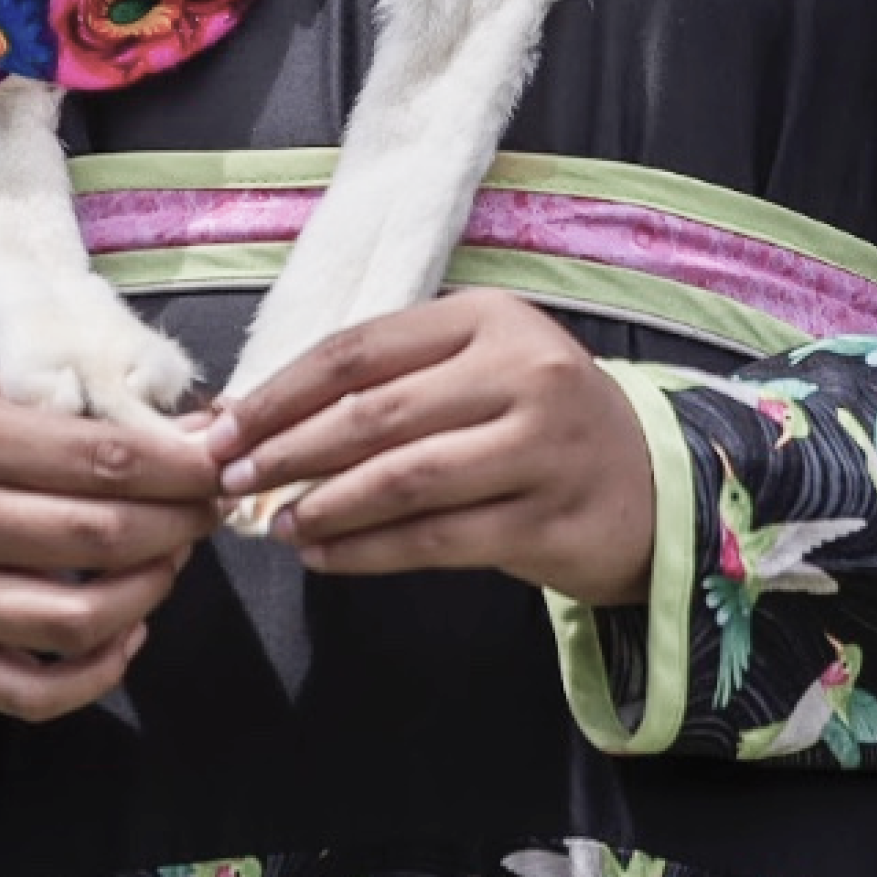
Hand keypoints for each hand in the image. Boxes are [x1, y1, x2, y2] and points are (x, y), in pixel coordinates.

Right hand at [0, 371, 222, 722]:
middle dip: (177, 524)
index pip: (101, 458)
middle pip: (99, 537)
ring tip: (171, 561)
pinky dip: (98, 674)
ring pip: (76, 620)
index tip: (218, 465)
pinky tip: (128, 631)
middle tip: (205, 510)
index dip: (178, 467)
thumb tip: (202, 435)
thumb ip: (90, 415)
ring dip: (150, 592)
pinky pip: (32, 693)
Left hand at [202, 295, 654, 605]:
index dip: (280, 392)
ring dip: (324, 505)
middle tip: (229, 480)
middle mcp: (522, 373)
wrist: (654, 484)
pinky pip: (436, 540)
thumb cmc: (536, 421)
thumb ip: (389, 383)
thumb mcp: (477, 370)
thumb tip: (258, 415)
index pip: (359, 351)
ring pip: (403, 480)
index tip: (222, 426)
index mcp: (488, 320)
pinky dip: (368, 551)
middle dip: (286, 450)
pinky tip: (325, 556)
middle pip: (374, 414)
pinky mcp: (550, 521)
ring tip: (274, 523)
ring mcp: (542, 448)